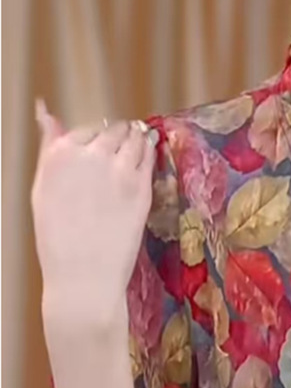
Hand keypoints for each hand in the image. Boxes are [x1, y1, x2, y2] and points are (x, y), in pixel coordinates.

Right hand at [32, 99, 157, 330]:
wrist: (84, 275)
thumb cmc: (58, 239)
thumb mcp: (43, 189)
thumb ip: (49, 147)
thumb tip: (46, 112)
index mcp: (59, 154)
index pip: (86, 130)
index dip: (97, 139)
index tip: (102, 148)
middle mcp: (89, 155)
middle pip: (114, 130)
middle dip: (120, 135)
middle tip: (126, 143)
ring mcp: (119, 170)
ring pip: (135, 138)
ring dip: (139, 138)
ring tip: (142, 141)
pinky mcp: (141, 187)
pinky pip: (149, 158)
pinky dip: (150, 152)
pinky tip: (150, 153)